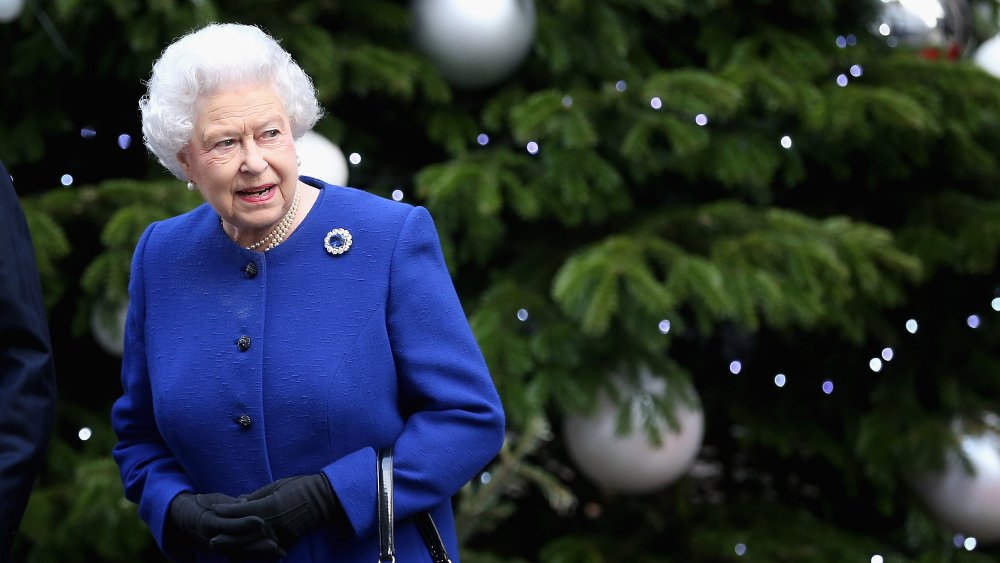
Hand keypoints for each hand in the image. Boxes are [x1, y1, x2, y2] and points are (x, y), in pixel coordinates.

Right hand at [169, 492, 285, 558]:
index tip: (261, 521)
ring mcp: (219, 547)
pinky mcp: (225, 551)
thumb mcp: (214, 499)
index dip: (244, 524)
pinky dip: (258, 556)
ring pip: (241, 553)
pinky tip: (276, 555)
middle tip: (275, 543)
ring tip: (279, 551)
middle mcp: (212, 538)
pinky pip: (242, 556)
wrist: (186, 519)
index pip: (228, 525)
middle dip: (256, 544)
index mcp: (209, 522)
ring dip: (260, 553)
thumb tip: (245, 501)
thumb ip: (230, 503)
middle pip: (236, 544)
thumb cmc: (203, 504)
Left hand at [214, 474, 339, 548]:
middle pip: (241, 534)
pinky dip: (253, 556)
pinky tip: (244, 556)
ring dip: (235, 549)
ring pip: (251, 547)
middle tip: (209, 536)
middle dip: (224, 535)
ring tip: (222, 549)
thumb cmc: (301, 486)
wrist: (325, 498)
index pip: (239, 511)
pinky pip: (266, 553)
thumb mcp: (277, 485)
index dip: (223, 509)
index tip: (212, 507)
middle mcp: (271, 524)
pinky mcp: (287, 543)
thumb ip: (257, 496)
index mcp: (268, 507)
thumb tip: (238, 500)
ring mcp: (279, 536)